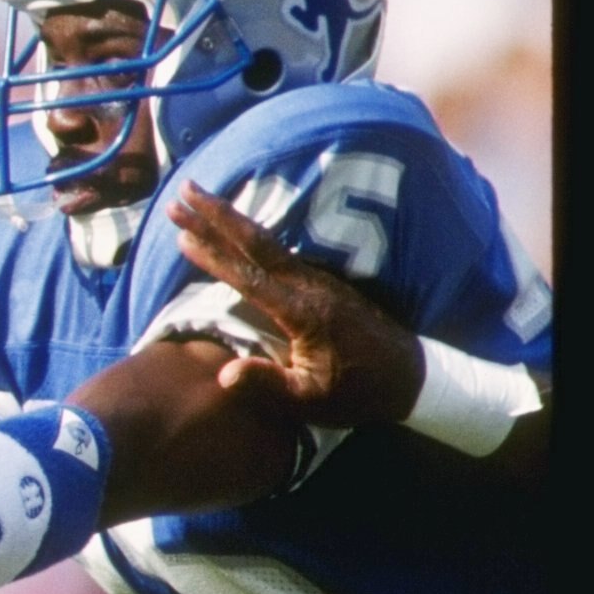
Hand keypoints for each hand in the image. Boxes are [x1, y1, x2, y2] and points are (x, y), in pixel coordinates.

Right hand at [169, 183, 424, 427]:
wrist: (411, 377)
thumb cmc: (357, 393)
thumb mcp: (310, 401)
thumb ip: (268, 385)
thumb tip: (224, 374)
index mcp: (303, 314)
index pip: (250, 278)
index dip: (215, 257)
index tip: (182, 237)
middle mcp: (311, 287)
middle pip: (258, 243)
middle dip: (218, 216)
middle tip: (183, 191)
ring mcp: (320, 281)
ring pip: (268, 242)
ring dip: (231, 219)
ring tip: (200, 200)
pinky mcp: (325, 282)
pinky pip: (280, 251)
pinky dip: (251, 234)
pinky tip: (236, 228)